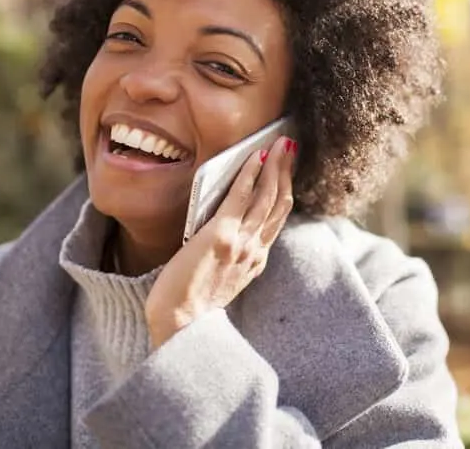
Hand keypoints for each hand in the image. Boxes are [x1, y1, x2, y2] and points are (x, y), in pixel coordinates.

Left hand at [145, 135, 296, 347]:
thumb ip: (230, 255)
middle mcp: (254, 250)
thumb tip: (224, 225)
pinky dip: (251, 174)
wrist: (180, 327)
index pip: (276, 218)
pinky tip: (254, 157)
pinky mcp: (220, 235)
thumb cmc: (189, 308)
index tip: (286, 168)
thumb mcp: (221, 280)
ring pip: (267, 196)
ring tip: (279, 143)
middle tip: (289, 145)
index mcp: (255, 261)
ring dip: (275, 165)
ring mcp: (241, 242)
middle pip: (279, 202)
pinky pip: (240, 197)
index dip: (284, 189)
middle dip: (286, 170)